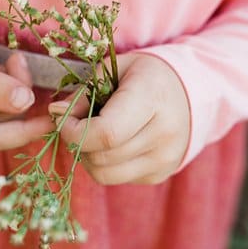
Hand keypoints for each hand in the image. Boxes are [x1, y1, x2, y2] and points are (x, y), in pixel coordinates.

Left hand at [49, 53, 191, 184]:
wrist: (191, 92)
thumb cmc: (145, 75)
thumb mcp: (113, 70)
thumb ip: (83, 92)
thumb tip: (56, 114)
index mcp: (152, 97)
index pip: (105, 134)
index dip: (74, 132)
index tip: (63, 119)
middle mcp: (164, 133)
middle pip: (101, 157)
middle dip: (77, 142)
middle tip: (77, 123)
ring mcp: (165, 158)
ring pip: (104, 174)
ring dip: (88, 157)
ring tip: (93, 134)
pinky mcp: (161, 174)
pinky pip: (117, 178)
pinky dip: (106, 164)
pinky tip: (115, 143)